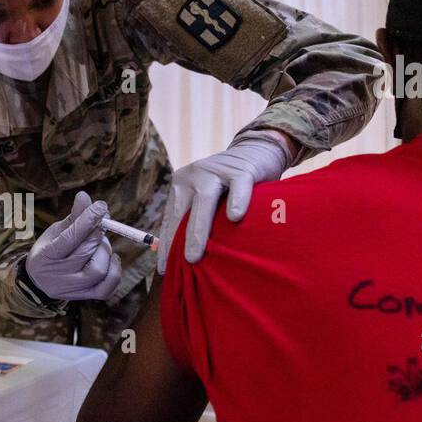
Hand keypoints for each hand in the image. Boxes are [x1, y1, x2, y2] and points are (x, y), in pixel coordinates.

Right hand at [25, 190, 121, 301]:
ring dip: (105, 251)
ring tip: (101, 243)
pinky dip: (114, 270)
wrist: (40, 282)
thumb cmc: (51, 250)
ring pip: (98, 270)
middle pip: (85, 252)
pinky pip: (107, 287)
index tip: (101, 206)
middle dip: (98, 233)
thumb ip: (73, 217)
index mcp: (45, 256)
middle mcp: (57, 276)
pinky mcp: (84, 297)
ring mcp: (71, 289)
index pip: (70, 237)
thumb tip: (85, 196)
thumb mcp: (56, 232)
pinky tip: (110, 258)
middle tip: (100, 225)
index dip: (88, 220)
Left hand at [157, 134, 291, 272]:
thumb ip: (194, 219)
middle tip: (179, 266)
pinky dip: (237, 200)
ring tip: (195, 255)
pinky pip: (238, 186)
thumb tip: (179, 256)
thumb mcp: (208, 200)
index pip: (170, 218)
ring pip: (204, 201)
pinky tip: (235, 217)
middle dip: (178, 240)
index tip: (164, 269)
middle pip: (182, 211)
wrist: (257, 151)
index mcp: (181, 184)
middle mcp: (194, 175)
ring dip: (198, 229)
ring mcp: (216, 170)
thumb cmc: (230, 186)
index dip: (166, 244)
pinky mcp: (241, 169)